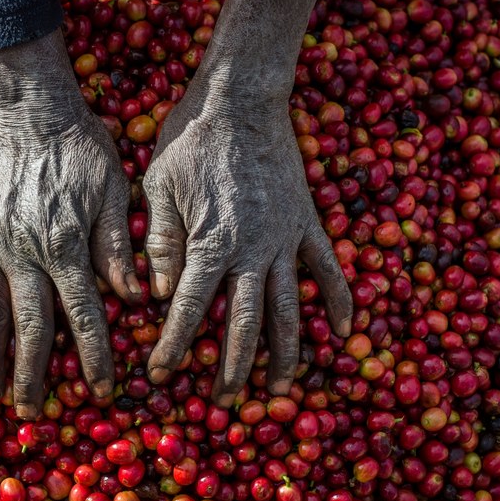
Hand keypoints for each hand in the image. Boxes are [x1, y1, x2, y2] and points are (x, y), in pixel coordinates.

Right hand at [0, 30, 139, 418]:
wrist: (33, 109)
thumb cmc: (83, 148)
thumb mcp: (116, 192)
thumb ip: (120, 248)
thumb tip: (135, 298)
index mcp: (68, 248)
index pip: (86, 317)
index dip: (96, 358)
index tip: (102, 392)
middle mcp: (27, 254)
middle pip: (32, 328)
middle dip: (36, 376)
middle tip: (35, 415)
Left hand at [143, 95, 351, 407]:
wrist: (241, 98)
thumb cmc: (191, 140)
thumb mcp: (158, 188)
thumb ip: (159, 244)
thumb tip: (155, 295)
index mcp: (211, 244)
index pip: (188, 310)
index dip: (173, 346)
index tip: (161, 376)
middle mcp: (253, 250)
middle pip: (244, 324)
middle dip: (232, 367)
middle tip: (224, 402)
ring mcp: (286, 238)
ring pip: (291, 308)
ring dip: (288, 352)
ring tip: (284, 390)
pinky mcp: (308, 222)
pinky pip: (329, 268)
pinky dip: (340, 300)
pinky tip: (345, 331)